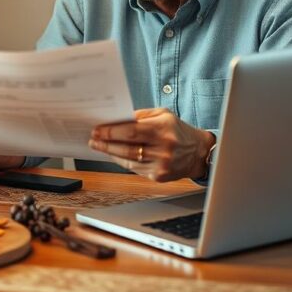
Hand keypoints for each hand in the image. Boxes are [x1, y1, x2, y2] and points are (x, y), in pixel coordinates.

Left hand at [88, 108, 215, 181]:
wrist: (198, 152)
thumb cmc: (177, 130)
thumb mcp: (162, 115)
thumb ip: (140, 116)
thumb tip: (116, 119)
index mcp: (163, 129)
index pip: (131, 131)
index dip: (111, 132)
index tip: (97, 130)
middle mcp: (164, 147)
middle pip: (127, 147)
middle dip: (106, 143)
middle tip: (93, 139)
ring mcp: (162, 164)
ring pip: (129, 160)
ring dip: (111, 153)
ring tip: (99, 147)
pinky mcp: (159, 176)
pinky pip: (135, 169)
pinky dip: (122, 161)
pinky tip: (113, 155)